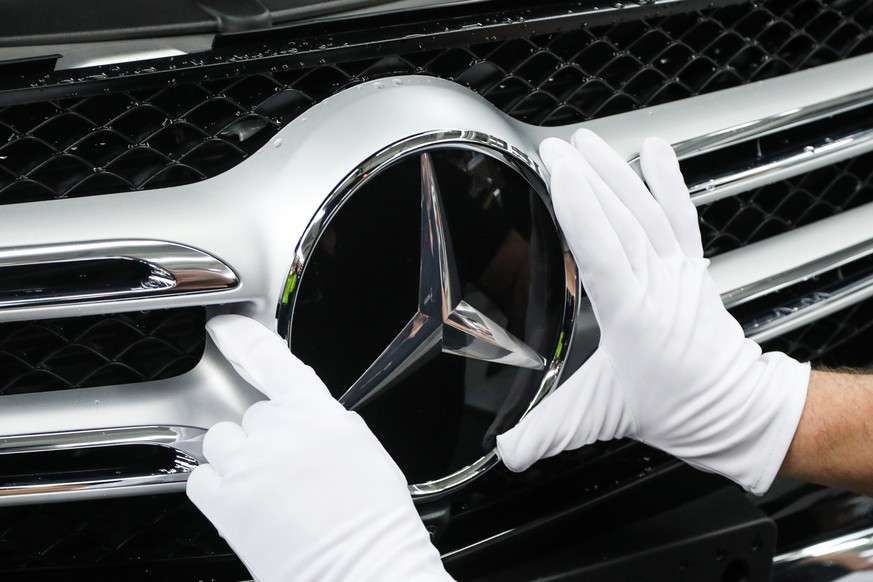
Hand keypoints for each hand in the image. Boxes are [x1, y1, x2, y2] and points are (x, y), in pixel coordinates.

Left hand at [187, 315, 453, 581]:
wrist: (361, 567)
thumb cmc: (373, 520)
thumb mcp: (364, 451)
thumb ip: (326, 425)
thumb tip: (305, 424)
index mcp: (316, 412)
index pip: (271, 359)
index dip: (242, 338)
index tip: (224, 327)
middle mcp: (276, 431)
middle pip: (250, 415)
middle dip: (263, 437)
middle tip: (288, 470)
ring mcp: (246, 465)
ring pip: (221, 442)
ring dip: (237, 459)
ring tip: (266, 490)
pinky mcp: (223, 502)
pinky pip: (201, 478)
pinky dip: (217, 488)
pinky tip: (245, 504)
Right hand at [496, 130, 809, 493]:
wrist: (733, 408)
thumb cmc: (674, 407)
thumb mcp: (598, 419)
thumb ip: (546, 433)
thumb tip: (504, 451)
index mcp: (632, 318)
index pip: (605, 252)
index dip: (581, 209)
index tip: (559, 172)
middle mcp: (657, 287)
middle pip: (622, 221)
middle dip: (588, 179)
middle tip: (555, 148)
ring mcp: (677, 272)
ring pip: (648, 211)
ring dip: (617, 172)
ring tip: (587, 143)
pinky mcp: (689, 265)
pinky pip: (681, 215)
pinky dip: (668, 180)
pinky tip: (656, 151)